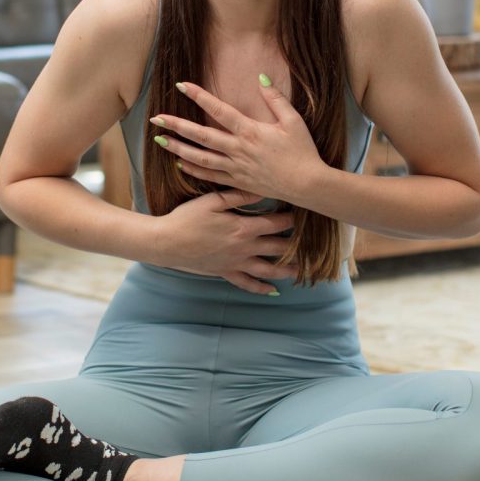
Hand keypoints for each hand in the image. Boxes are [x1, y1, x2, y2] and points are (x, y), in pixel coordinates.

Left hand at [149, 76, 324, 205]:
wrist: (308, 185)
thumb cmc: (303, 151)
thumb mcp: (293, 120)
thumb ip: (275, 98)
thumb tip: (261, 77)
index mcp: (251, 131)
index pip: (219, 110)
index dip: (199, 96)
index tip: (181, 86)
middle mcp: (239, 149)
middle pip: (202, 136)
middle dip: (177, 126)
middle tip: (156, 119)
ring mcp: (236, 168)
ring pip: (201, 158)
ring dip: (179, 149)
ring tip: (160, 141)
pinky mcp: (239, 183)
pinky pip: (211, 177)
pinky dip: (194, 171)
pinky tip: (180, 165)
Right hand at [155, 188, 298, 294]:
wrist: (166, 242)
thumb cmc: (187, 218)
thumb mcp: (212, 200)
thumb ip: (239, 195)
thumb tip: (262, 189)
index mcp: (243, 227)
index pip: (276, 222)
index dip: (292, 217)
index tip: (303, 212)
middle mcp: (244, 248)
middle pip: (279, 247)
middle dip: (297, 245)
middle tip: (313, 244)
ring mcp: (236, 263)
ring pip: (269, 269)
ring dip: (287, 270)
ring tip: (302, 270)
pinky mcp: (226, 273)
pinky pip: (248, 284)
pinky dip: (262, 288)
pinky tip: (273, 291)